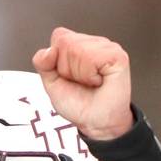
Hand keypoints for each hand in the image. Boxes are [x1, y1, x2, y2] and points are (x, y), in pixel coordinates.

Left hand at [32, 26, 133, 140]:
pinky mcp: (117, 56)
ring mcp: (107, 47)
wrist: (96, 124)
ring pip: (78, 49)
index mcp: (79, 44)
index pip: (59, 36)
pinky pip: (92, 58)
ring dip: (80, 73)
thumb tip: (49, 50)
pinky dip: (90, 75)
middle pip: (66, 42)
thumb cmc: (79, 104)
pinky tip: (98, 81)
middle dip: (67, 68)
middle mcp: (94, 42)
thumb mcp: (52, 83)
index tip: (69, 76)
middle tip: (81, 82)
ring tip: (90, 82)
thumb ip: (43, 63)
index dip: (58, 60)